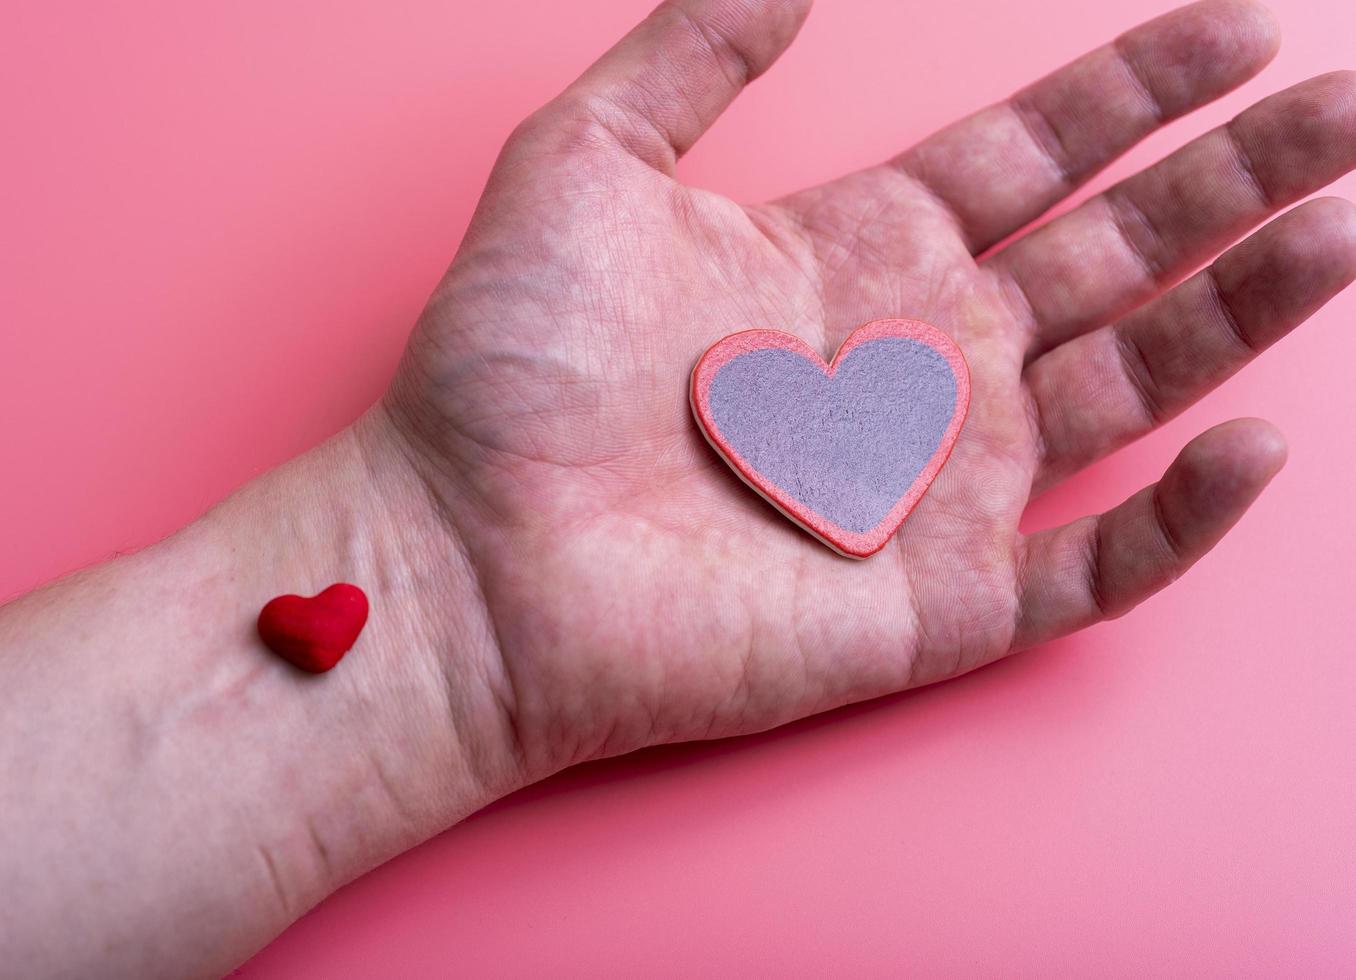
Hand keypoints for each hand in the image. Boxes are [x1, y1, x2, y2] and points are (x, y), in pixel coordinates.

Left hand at [373, 0, 1355, 781]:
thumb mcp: (584, 161)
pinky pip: (1091, 564)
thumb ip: (691, 52)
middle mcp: (915, 358)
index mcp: (853, 251)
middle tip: (1352, 104)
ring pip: (1136, 385)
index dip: (1138, 89)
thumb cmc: (507, 371)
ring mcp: (936, 481)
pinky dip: (1177, 516)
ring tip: (1351, 220)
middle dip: (1240, 176)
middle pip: (1119, 251)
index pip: (1035, 156)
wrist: (468, 557)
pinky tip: (1249, 443)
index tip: (1243, 23)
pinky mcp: (935, 603)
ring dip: (1250, 307)